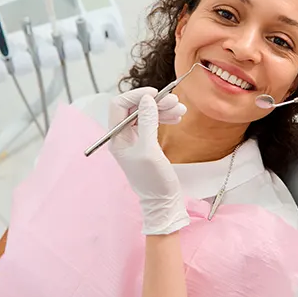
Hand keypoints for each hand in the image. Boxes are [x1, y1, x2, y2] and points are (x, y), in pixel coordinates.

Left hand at [108, 87, 188, 234]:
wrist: (163, 202)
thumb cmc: (153, 180)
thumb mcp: (149, 150)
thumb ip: (148, 122)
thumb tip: (147, 99)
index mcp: (116, 138)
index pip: (119, 105)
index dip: (136, 96)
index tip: (155, 94)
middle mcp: (123, 136)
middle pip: (135, 107)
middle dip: (154, 101)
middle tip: (174, 101)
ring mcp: (135, 139)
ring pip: (146, 113)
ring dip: (163, 108)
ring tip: (181, 110)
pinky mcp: (147, 143)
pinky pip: (153, 122)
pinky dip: (165, 117)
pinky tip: (177, 118)